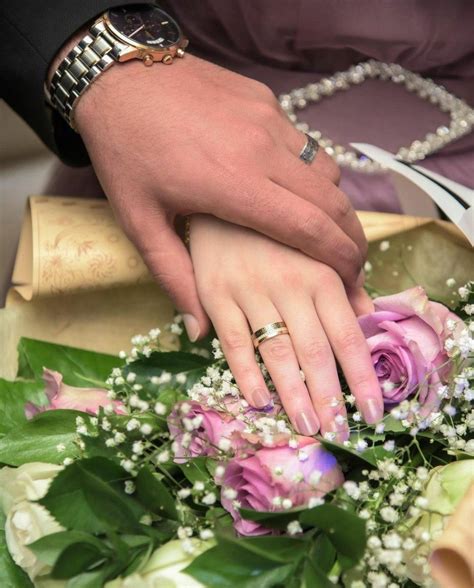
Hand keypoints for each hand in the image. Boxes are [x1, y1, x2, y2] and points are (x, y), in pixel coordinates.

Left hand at [73, 53, 366, 340]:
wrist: (115, 76)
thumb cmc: (125, 153)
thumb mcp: (139, 222)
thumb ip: (174, 276)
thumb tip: (197, 329)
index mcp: (234, 185)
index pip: (310, 227)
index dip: (341, 257)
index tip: (354, 278)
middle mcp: (262, 149)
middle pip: (332, 201)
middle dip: (351, 237)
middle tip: (353, 262)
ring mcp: (268, 119)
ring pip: (325, 169)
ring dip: (333, 204)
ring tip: (324, 230)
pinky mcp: (266, 100)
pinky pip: (304, 142)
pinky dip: (310, 171)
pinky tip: (290, 185)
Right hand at [189, 215, 382, 439]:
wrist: (222, 203)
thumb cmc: (276, 234)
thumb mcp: (315, 250)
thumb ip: (343, 285)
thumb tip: (368, 319)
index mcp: (320, 274)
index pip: (348, 336)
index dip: (362, 378)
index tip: (375, 412)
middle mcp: (289, 284)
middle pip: (315, 351)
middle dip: (329, 397)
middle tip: (339, 433)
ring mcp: (250, 291)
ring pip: (278, 352)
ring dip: (294, 394)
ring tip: (308, 426)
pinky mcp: (215, 296)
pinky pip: (234, 342)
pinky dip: (247, 374)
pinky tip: (260, 401)